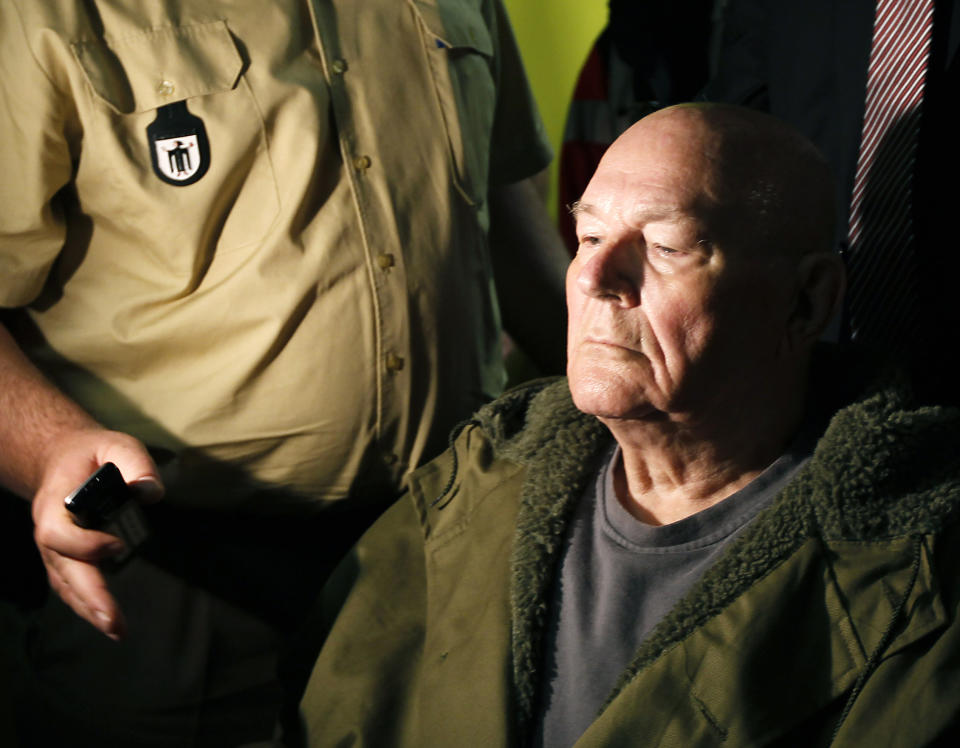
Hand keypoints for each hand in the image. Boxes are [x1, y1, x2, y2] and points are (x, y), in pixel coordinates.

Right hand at [31, 428, 163, 639]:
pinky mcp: (64, 558)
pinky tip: (107, 620)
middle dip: (89, 597)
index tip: (118, 545)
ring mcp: (54, 549)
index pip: (58, 533)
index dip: (84, 544)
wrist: (62, 458)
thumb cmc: (92, 454)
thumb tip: (150, 491)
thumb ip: (135, 462)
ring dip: (89, 609)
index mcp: (54, 503)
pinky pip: (70, 586)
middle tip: (114, 622)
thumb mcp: (116, 445)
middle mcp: (49, 532)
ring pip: (66, 585)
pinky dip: (87, 605)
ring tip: (116, 630)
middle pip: (62, 571)